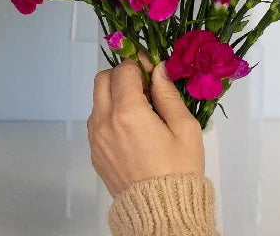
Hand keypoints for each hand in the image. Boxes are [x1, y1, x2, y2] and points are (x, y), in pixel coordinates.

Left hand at [88, 61, 203, 197]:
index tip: (153, 71)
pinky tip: (131, 129)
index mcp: (128, 112)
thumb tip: (158, 70)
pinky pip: (96, 121)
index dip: (140, 65)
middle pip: (103, 78)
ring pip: (97, 99)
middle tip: (144, 87)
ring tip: (140, 111)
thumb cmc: (178, 171)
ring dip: (114, 95)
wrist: (162, 215)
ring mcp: (96, 138)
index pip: (124, 69)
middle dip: (122, 75)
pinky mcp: (95, 153)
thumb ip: (168, 94)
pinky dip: (109, 115)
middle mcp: (105, 121)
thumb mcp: (184, 129)